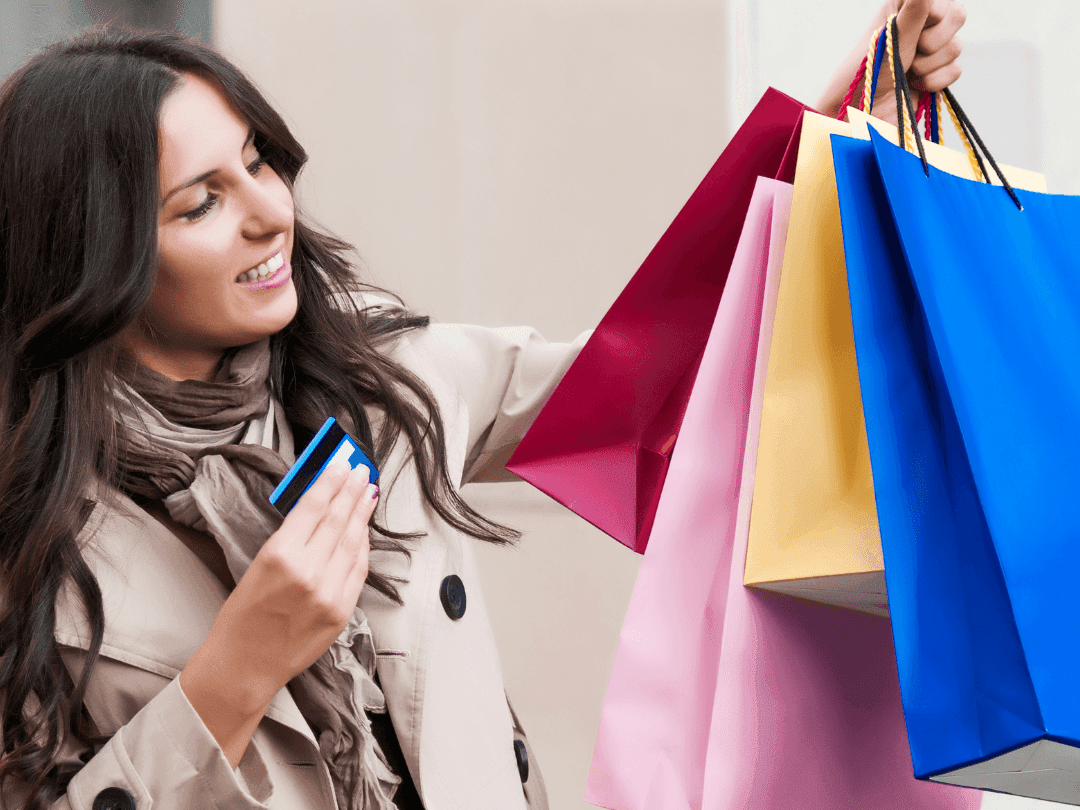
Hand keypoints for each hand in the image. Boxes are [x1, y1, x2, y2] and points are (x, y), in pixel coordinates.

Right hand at [180, 460, 377, 765]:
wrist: (243, 667)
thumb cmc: (240, 618)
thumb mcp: (256, 565)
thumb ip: (291, 537)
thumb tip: (318, 506)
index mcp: (280, 557)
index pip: (314, 507)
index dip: (331, 480)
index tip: (341, 463)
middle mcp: (309, 573)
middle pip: (338, 520)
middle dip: (351, 491)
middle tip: (360, 470)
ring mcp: (329, 594)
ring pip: (354, 543)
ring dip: (362, 514)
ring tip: (367, 493)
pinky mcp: (341, 612)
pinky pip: (358, 570)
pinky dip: (363, 547)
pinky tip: (363, 530)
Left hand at [817, 0, 966, 124]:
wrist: (862, 115)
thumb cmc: (867, 72)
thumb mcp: (891, 37)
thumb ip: (914, 11)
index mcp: (905, 7)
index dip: (934, 13)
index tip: (912, 29)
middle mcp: (920, 25)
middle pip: (957, 16)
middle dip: (934, 39)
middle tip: (911, 52)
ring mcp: (930, 51)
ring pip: (956, 46)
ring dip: (929, 63)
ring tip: (907, 71)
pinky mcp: (936, 75)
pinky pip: (955, 70)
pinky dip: (936, 80)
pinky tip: (916, 85)